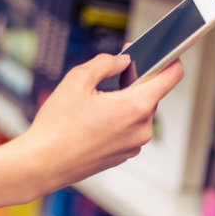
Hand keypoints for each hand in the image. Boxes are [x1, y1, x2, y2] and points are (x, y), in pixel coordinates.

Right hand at [17, 52, 183, 193]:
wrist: (44, 162)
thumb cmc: (58, 126)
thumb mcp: (77, 79)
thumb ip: (105, 62)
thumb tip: (122, 60)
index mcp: (135, 106)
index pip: (171, 77)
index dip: (169, 60)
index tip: (165, 53)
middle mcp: (141, 128)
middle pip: (151, 93)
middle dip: (134, 81)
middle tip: (109, 76)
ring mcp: (134, 144)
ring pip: (139, 111)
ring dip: (124, 101)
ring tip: (94, 102)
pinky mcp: (124, 154)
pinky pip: (129, 128)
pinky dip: (118, 119)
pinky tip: (94, 119)